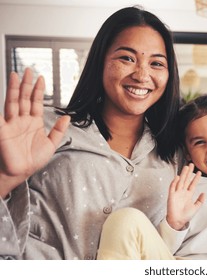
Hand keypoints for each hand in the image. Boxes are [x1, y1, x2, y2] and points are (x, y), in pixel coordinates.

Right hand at [0, 68, 69, 197]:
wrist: (21, 172)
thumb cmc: (33, 160)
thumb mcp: (51, 144)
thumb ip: (59, 130)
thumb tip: (67, 116)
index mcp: (34, 122)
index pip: (36, 102)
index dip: (38, 90)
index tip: (41, 77)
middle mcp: (22, 120)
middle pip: (24, 97)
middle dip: (26, 84)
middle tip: (28, 69)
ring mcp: (11, 123)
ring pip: (12, 101)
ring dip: (14, 88)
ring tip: (15, 74)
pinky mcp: (2, 130)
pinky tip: (2, 94)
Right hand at [166, 163, 203, 229]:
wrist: (178, 221)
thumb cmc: (185, 215)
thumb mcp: (196, 207)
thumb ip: (200, 201)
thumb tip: (204, 193)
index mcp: (188, 195)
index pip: (192, 184)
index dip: (196, 178)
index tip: (199, 172)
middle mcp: (182, 193)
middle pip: (186, 180)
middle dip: (189, 173)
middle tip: (191, 165)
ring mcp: (177, 193)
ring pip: (180, 182)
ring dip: (183, 174)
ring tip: (186, 167)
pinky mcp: (171, 196)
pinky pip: (172, 188)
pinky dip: (175, 182)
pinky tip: (178, 177)